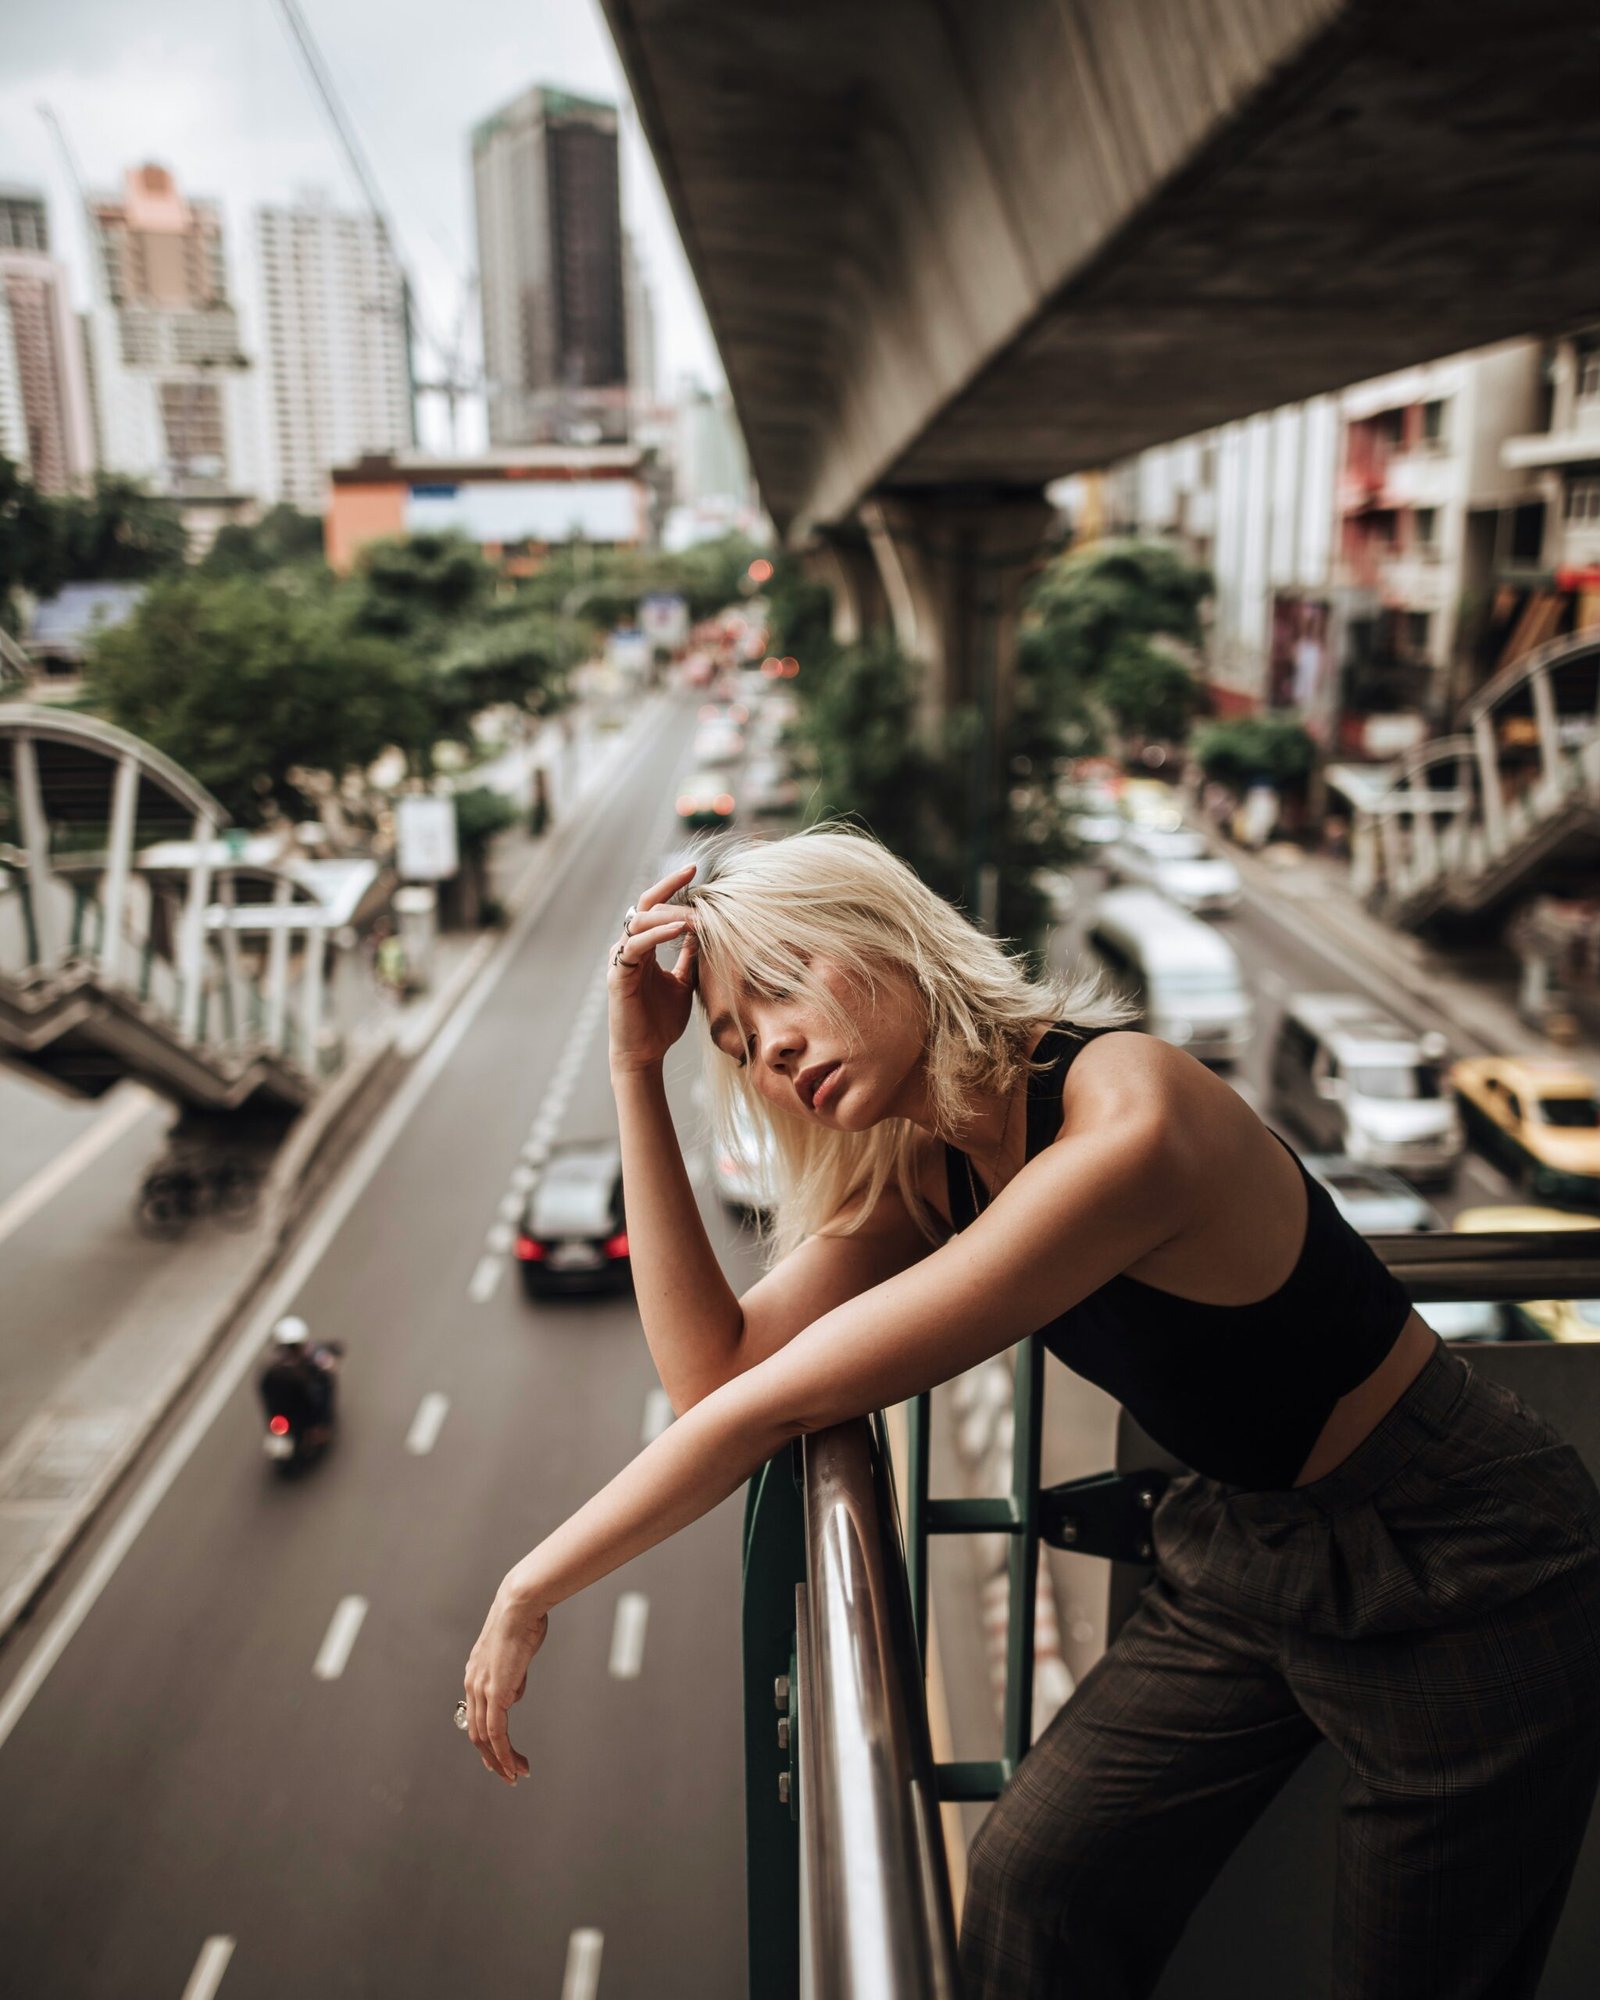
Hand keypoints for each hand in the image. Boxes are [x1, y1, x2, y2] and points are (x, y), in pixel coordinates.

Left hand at [463, 1588, 547, 1784]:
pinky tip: (514, 1764)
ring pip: (485, 1738)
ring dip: (501, 1761)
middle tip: (508, 1775)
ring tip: (516, 1775)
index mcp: (475, 1675)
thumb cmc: (523, 1622)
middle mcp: (473, 1685)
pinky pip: (497, 1732)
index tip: (500, 1755)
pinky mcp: (495, 1693)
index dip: (487, 1740)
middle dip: (493, 1758)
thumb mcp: (516, 1653)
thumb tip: (513, 1694)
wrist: (519, 1607)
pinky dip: (504, 1753)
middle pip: (476, 1734)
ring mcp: (482, 1690)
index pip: (476, 1716)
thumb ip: (512, 1675)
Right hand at [608, 863, 698, 1073]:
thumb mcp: (683, 981)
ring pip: (640, 921)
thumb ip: (688, 957)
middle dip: (669, 888)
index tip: (693, 869)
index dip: (671, 886)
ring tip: (697, 914)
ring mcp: (621, 960)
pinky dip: (657, 935)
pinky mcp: (618, 976)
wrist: (645, 1053)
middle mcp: (628, 948)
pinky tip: (680, 929)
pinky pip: (635, 946)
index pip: (654, 906)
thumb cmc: (661, 1021)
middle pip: (645, 905)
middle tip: (695, 879)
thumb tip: (700, 932)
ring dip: (670, 913)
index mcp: (643, 947)